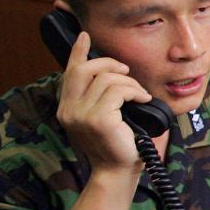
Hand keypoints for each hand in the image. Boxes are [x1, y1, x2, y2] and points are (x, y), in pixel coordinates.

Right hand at [54, 32, 151, 179]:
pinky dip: (134, 91)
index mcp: (68, 109)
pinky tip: (142, 100)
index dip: (77, 52)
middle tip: (126, 71)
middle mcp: (69, 111)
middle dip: (109, 63)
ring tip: (139, 95)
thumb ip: (100, 97)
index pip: (70, 73)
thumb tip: (115, 71)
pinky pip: (119, 91)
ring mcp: (81, 115)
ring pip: (107, 79)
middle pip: (86, 69)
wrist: (117, 173)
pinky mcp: (98, 119)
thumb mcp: (103, 117)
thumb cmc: (116, 145)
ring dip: (129, 83)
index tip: (84, 36)